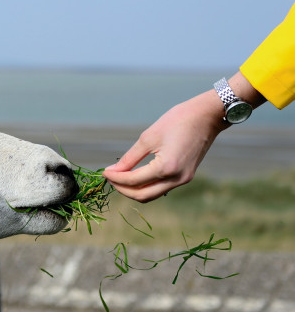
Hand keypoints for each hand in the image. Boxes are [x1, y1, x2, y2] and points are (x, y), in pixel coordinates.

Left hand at [102, 90, 227, 201]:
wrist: (207, 116)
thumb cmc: (177, 121)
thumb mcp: (148, 138)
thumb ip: (129, 158)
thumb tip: (113, 171)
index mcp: (167, 168)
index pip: (133, 181)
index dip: (115, 178)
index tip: (104, 172)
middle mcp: (177, 179)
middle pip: (142, 195)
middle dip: (122, 189)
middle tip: (110, 178)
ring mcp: (183, 180)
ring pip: (152, 195)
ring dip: (134, 190)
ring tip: (120, 178)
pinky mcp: (186, 177)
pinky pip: (161, 188)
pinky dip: (146, 186)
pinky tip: (136, 176)